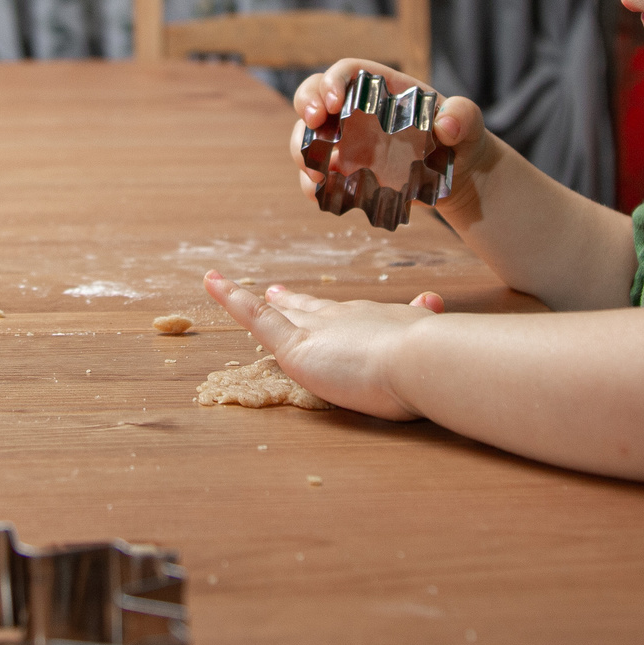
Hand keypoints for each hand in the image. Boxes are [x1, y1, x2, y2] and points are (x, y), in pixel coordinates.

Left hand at [203, 270, 444, 420]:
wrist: (422, 359)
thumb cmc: (433, 363)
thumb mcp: (430, 339)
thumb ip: (425, 323)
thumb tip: (433, 300)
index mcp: (378, 322)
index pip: (350, 317)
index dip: (334, 312)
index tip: (323, 305)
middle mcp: (346, 318)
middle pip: (313, 309)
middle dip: (296, 302)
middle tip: (278, 291)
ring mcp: (319, 330)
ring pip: (283, 313)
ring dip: (261, 303)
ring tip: (234, 289)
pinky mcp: (295, 347)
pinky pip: (255, 317)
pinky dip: (230, 298)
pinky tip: (211, 281)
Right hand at [289, 58, 486, 217]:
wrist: (458, 175)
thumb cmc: (461, 138)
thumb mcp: (470, 121)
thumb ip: (463, 115)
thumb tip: (447, 125)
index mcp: (381, 89)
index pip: (346, 72)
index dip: (332, 81)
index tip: (334, 102)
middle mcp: (355, 112)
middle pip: (314, 97)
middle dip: (306, 106)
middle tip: (314, 126)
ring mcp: (346, 143)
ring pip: (307, 136)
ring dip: (302, 150)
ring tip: (315, 169)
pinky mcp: (345, 173)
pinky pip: (317, 176)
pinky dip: (312, 185)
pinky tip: (319, 192)